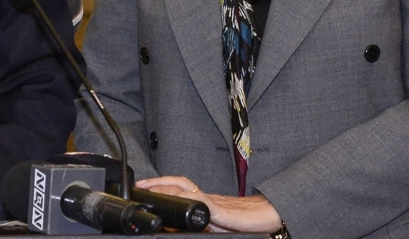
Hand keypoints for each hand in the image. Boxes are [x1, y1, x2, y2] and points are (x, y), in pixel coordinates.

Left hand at [137, 176, 280, 233]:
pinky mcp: (223, 211)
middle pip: (179, 183)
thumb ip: (199, 220)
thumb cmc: (244, 220)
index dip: (160, 184)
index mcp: (203, 200)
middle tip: (141, 185)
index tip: (142, 186)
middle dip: (158, 182)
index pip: (179, 186)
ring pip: (188, 189)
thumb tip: (176, 225)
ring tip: (152, 189)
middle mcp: (206, 198)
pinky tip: (182, 200)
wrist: (267, 215)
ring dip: (168, 187)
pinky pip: (205, 203)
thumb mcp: (216, 222)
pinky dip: (192, 200)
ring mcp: (214, 203)